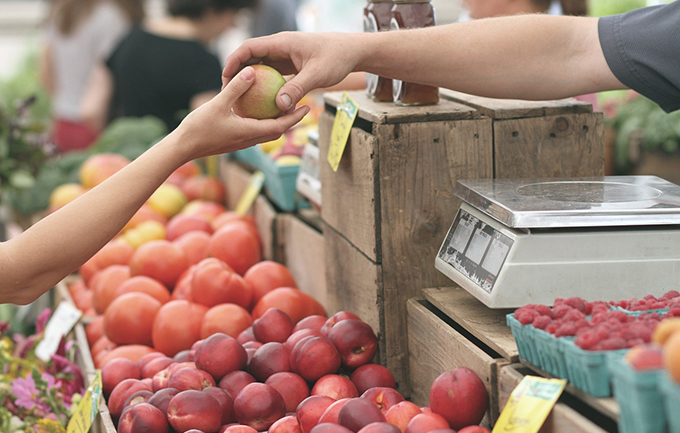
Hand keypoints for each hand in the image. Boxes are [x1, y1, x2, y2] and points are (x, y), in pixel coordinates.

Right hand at [177, 66, 309, 160]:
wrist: (182, 148)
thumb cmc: (199, 128)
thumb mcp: (218, 104)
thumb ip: (236, 88)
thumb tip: (252, 71)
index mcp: (250, 132)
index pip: (280, 126)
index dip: (295, 117)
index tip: (307, 107)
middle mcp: (249, 140)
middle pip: (277, 131)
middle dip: (291, 120)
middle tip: (301, 106)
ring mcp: (241, 142)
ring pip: (266, 132)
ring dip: (277, 122)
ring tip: (283, 107)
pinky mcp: (233, 141)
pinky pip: (254, 131)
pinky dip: (262, 122)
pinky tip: (257, 110)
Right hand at [222, 32, 360, 112]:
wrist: (352, 52)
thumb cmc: (336, 58)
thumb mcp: (317, 75)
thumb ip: (297, 89)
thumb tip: (279, 106)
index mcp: (282, 43)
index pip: (249, 47)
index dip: (234, 61)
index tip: (225, 78)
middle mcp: (280, 47)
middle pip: (251, 57)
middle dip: (237, 73)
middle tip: (228, 92)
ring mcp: (285, 56)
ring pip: (260, 66)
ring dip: (250, 81)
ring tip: (240, 99)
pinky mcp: (290, 65)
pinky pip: (272, 75)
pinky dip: (265, 86)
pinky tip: (261, 103)